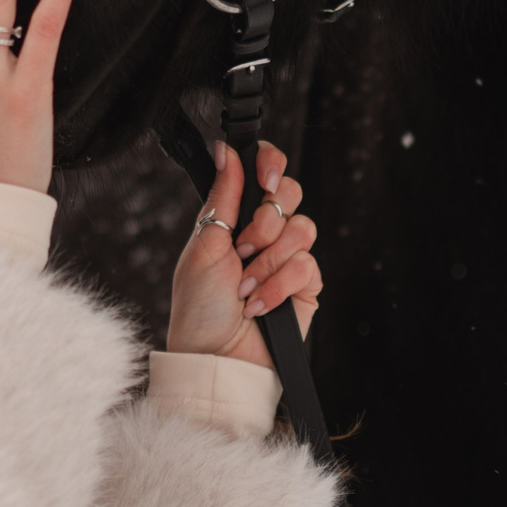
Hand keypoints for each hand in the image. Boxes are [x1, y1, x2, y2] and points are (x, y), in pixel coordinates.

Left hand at [166, 141, 321, 369]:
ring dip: (268, 260)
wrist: (216, 358)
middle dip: (266, 220)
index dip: (271, 164)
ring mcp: (287, 259)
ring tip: (245, 287)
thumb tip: (225, 149)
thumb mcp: (204, 245)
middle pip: (291, 192)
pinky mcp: (306, 286)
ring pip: (302, 228)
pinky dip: (278, 285)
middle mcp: (264, 234)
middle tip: (244, 247)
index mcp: (236, 217)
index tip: (265, 177)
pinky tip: (258, 304)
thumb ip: (223, 195)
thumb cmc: (199, 308)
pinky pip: (307, 264)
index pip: (265, 171)